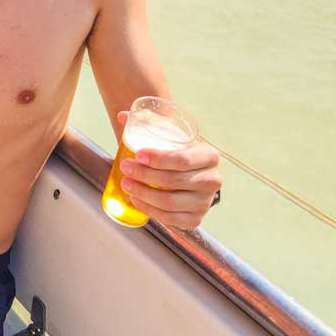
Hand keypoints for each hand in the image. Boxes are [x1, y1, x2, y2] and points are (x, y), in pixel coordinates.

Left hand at [116, 109, 222, 230]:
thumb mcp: (172, 136)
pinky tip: (136, 200)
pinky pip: (170, 219)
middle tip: (125, 168)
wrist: (195, 175)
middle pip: (174, 181)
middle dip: (145, 175)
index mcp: (209, 156)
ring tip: (126, 184)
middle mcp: (212, 180)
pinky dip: (150, 210)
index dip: (158, 159)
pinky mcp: (195, 219)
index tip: (137, 155)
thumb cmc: (180, 153)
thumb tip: (123, 116)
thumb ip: (148, 124)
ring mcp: (205, 202)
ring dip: (144, 194)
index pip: (183, 159)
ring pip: (170, 202)